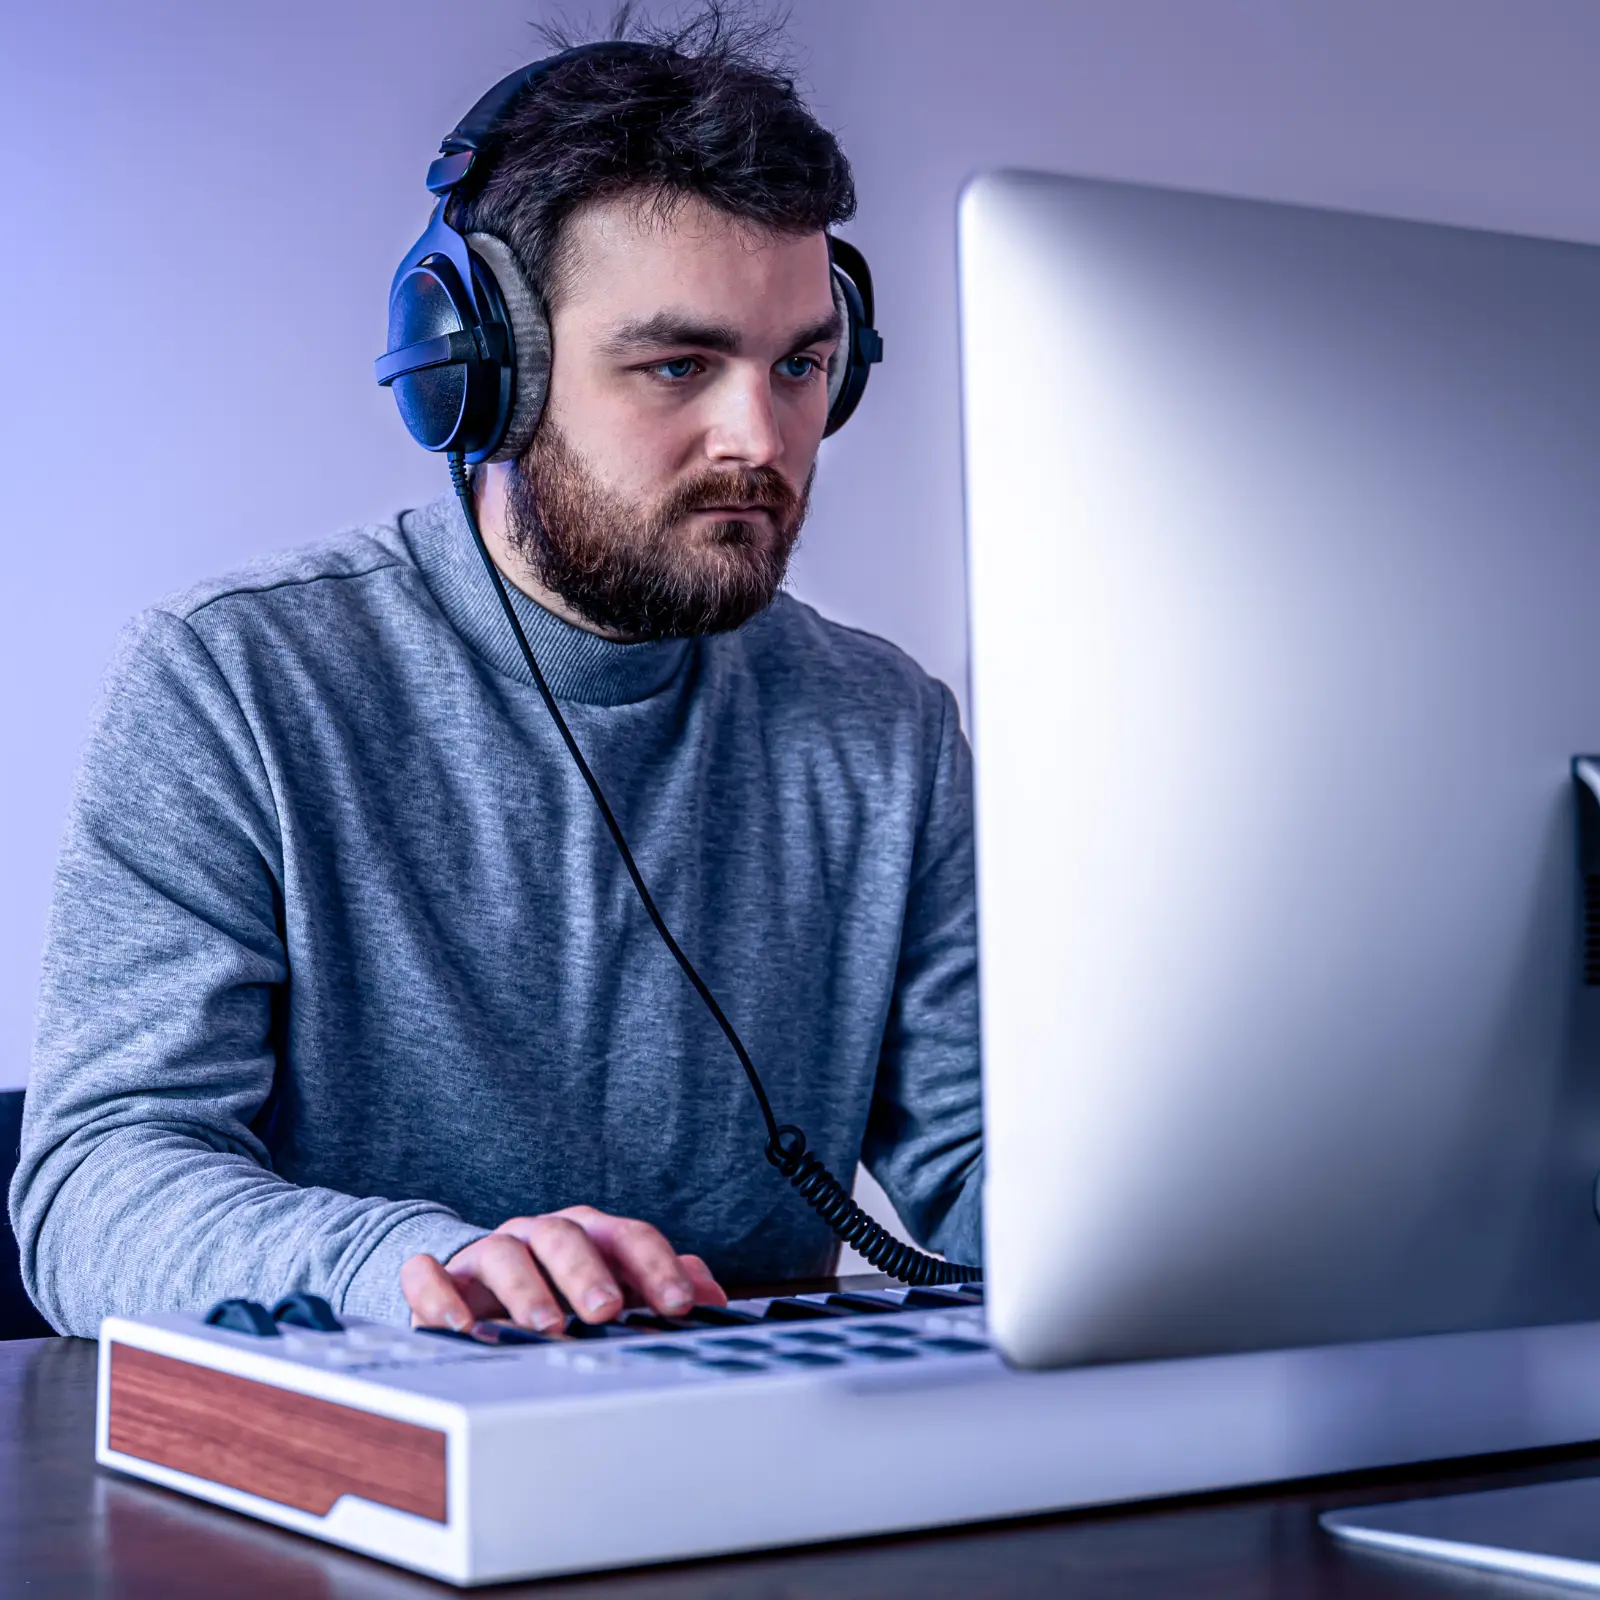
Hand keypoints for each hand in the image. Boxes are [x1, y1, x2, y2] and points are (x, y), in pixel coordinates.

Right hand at [400, 1206, 726, 1333]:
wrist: (478, 1283)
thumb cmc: (560, 1285)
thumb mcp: (615, 1284)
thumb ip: (661, 1285)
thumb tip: (714, 1294)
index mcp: (590, 1233)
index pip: (629, 1237)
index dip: (657, 1268)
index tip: (680, 1304)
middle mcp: (541, 1234)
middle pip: (566, 1237)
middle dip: (589, 1273)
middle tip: (607, 1310)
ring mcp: (489, 1252)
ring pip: (504, 1252)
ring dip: (526, 1289)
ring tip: (547, 1328)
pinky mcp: (442, 1279)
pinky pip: (430, 1275)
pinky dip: (440, 1295)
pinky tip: (460, 1327)